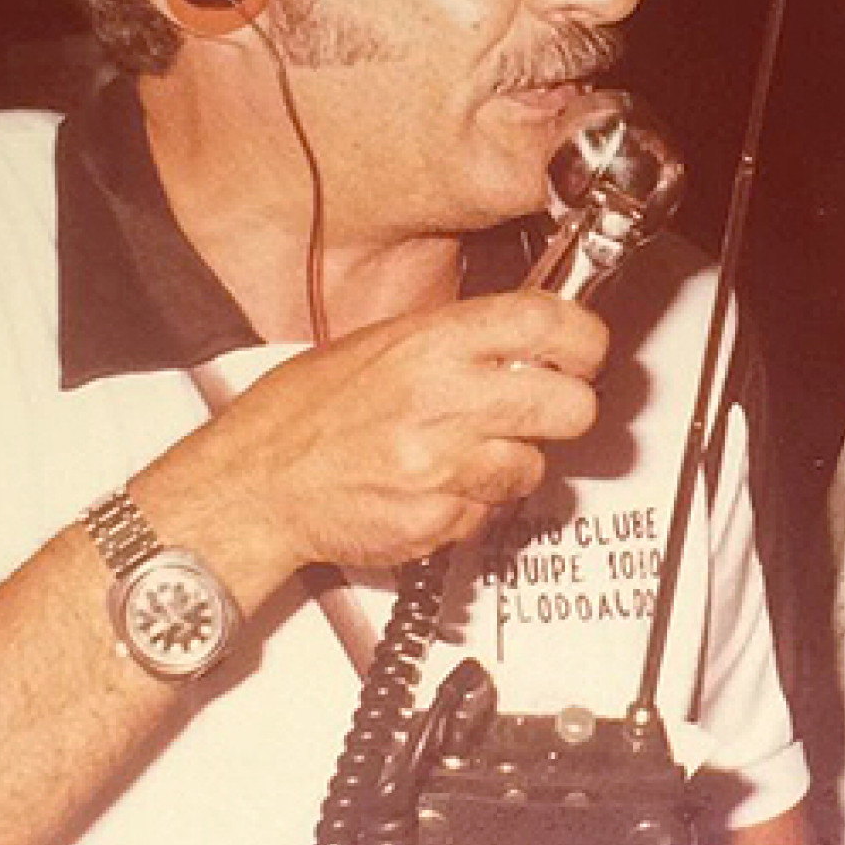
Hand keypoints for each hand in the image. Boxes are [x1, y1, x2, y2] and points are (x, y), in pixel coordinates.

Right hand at [211, 291, 610, 573]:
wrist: (258, 484)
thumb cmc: (306, 413)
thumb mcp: (380, 344)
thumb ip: (456, 340)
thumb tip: (525, 338)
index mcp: (432, 344)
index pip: (547, 324)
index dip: (585, 339)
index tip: (586, 350)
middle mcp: (444, 401)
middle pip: (570, 405)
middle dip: (568, 409)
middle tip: (548, 407)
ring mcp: (443, 466)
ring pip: (534, 467)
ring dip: (513, 463)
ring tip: (467, 452)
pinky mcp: (437, 520)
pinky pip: (488, 514)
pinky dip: (470, 505)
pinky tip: (433, 486)